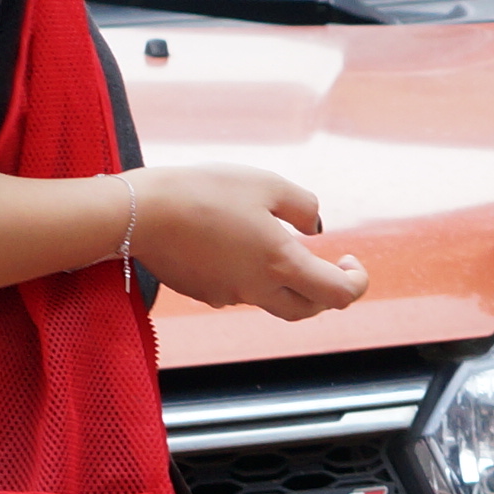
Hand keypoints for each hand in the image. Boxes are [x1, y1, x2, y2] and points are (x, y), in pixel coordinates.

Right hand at [130, 166, 369, 321]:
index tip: (348, 260)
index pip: (338, 295)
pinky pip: (239, 291)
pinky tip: (237, 244)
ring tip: (279, 245)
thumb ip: (302, 207)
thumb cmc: (205, 192)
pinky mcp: (203, 292)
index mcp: (280, 264)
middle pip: (307, 309)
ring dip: (288, 282)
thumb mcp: (267, 184)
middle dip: (326, 291)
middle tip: (329, 264)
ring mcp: (227, 295)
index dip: (355, 281)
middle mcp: (256, 289)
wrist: (138, 212)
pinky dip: (252, 275)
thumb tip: (314, 229)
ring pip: (272, 301)